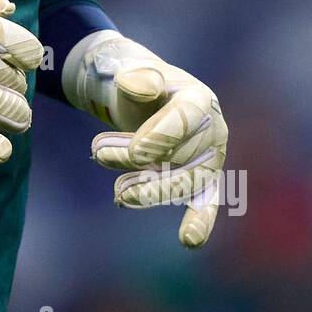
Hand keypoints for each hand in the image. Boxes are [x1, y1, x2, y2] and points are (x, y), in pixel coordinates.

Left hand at [64, 33, 227, 246]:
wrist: (141, 97)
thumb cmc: (136, 83)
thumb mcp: (132, 71)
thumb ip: (136, 78)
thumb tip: (137, 85)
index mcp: (199, 98)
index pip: (183, 120)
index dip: (159, 137)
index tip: (134, 152)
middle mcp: (212, 129)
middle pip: (179, 155)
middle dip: (136, 160)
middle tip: (98, 154)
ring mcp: (209, 159)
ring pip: (185, 183)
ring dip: (150, 192)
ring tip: (118, 194)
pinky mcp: (202, 181)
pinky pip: (206, 202)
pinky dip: (199, 221)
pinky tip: (189, 240)